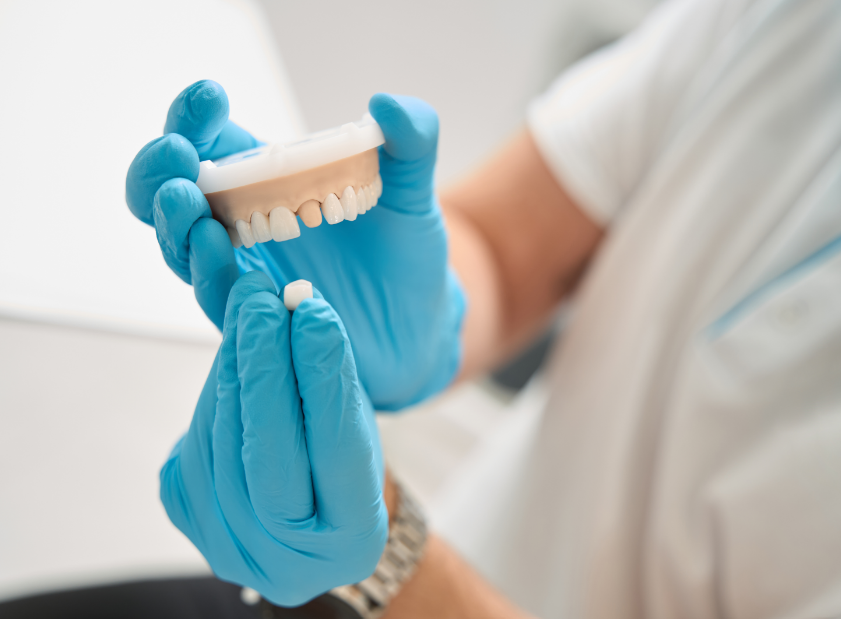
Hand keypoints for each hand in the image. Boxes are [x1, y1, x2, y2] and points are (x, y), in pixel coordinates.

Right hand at [126, 80, 465, 409]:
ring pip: (182, 247)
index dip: (196, 118)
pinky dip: (210, 272)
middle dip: (160, 171)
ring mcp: (245, 272)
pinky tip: (216, 247)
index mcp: (270, 180)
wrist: (420, 325)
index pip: (213, 142)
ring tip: (185, 199)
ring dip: (175, 222)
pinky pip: (219, 297)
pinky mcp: (257, 319)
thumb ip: (412, 141)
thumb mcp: (413, 193)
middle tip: (177, 154)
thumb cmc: (406, 254)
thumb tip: (387, 103)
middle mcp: (244, 224)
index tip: (210, 98)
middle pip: (173, 193)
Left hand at [160, 271, 387, 605]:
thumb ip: (331, 381)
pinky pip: (195, 443)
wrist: (311, 518)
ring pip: (221, 443)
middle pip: (266, 456)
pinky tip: (233, 351)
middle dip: (263, 367)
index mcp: (350, 542)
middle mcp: (287, 561)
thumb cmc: (345, 465)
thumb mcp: (358, 429)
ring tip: (248, 307)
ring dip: (232, 366)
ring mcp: (230, 547)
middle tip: (263, 299)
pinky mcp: (190, 518)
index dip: (324, 379)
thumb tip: (296, 309)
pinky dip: (216, 390)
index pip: (336, 452)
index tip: (315, 315)